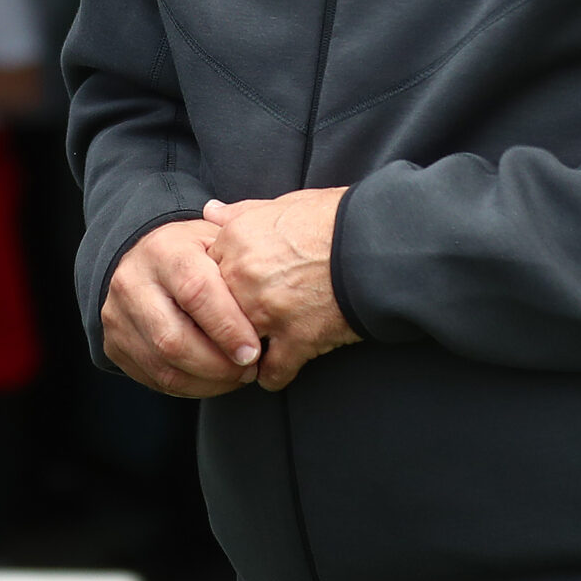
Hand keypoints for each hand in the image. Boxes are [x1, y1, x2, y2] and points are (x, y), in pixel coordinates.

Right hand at [101, 220, 261, 397]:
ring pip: (164, 367)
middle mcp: (131, 283)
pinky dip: (192, 387)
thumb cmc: (192, 253)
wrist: (143, 259)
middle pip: (174, 339)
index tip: (255, 350)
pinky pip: (155, 380)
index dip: (227, 327)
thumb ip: (240, 264)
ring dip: (208, 381)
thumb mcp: (215, 242)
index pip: (195, 293)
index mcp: (163, 250)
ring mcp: (117, 317)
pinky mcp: (114, 345)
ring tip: (237, 376)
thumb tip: (273, 298)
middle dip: (219, 364)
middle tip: (250, 369)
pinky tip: (214, 380)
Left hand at [203, 189, 356, 391]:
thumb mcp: (283, 204)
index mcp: (236, 241)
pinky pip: (271, 373)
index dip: (217, 287)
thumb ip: (240, 213)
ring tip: (252, 354)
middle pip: (214, 313)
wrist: (376, 244)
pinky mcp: (297, 340)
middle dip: (223, 323)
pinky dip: (275, 376)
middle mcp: (243, 278)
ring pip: (235, 346)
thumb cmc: (334, 219)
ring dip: (243, 352)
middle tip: (235, 330)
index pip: (204, 274)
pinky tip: (280, 370)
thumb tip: (210, 211)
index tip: (225, 296)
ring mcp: (267, 312)